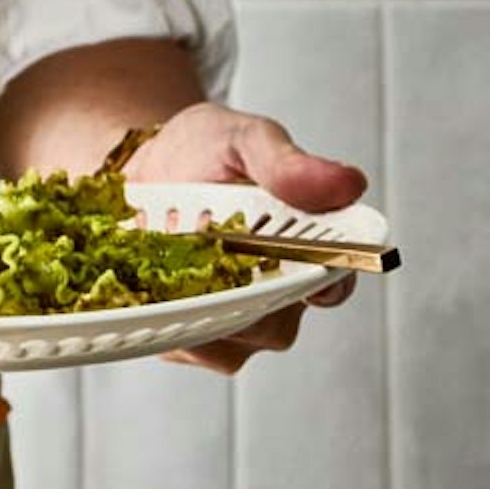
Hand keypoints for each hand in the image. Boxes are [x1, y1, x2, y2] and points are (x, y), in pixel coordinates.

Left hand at [125, 103, 367, 375]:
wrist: (141, 166)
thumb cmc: (203, 151)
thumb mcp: (246, 142)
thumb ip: (289, 166)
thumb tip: (348, 184)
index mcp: (306, 249)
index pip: (332, 285)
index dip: (322, 287)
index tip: (301, 279)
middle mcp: (274, 294)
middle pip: (273, 326)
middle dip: (239, 298)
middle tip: (204, 259)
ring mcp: (230, 320)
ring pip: (226, 344)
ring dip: (196, 309)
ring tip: (168, 264)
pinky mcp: (184, 335)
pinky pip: (180, 347)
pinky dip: (162, 318)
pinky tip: (148, 284)